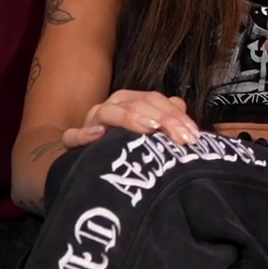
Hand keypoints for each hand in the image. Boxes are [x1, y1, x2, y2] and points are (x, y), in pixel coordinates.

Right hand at [62, 89, 200, 147]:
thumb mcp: (151, 133)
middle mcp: (112, 106)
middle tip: (181, 139)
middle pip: (138, 104)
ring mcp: (92, 122)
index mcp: (131, 101)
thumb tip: (182, 106)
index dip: (176, 116)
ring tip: (149, 128)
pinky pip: (73, 136)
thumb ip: (168, 118)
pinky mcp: (74, 142)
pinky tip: (99, 135)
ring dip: (129, 118)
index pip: (156, 100)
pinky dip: (84, 133)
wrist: (94, 167)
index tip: (193, 136)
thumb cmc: (128, 147)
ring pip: (108, 112)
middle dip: (163, 119)